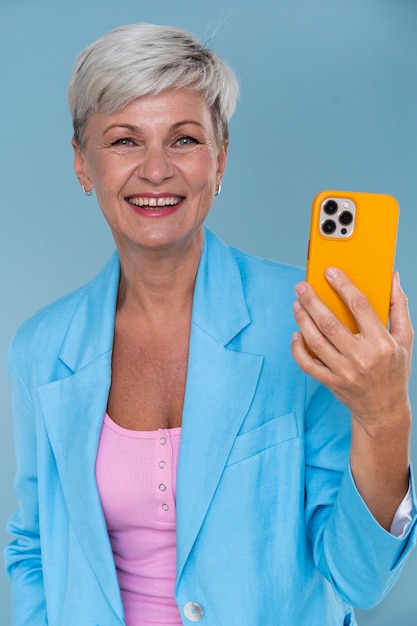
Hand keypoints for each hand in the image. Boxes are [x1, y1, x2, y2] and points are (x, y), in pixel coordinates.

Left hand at [291, 268, 412, 430]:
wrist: (384, 409)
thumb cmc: (394, 370)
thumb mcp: (404, 339)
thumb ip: (398, 306)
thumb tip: (391, 277)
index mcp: (381, 342)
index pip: (360, 307)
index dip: (343, 286)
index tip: (330, 271)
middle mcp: (361, 357)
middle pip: (330, 323)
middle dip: (312, 301)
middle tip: (301, 286)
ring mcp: (344, 371)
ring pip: (316, 341)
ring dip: (302, 320)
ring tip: (297, 304)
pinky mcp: (331, 382)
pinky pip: (308, 364)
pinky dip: (298, 349)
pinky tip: (295, 333)